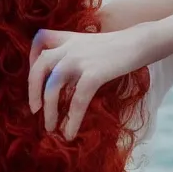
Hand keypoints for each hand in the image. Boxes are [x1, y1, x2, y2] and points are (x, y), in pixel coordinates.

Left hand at [28, 25, 153, 139]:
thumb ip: (77, 55)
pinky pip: (77, 101)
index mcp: (69, 38)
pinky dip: (72, 120)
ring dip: (49, 111)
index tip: (36, 78)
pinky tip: (70, 133)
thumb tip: (67, 80)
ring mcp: (80, 61)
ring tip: (50, 128)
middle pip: (39, 67)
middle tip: (35, 110)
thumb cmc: (120, 49)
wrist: (141, 42)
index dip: (32, 59)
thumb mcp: (92, 45)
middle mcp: (69, 48)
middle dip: (33, 91)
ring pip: (53, 87)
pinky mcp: (94, 74)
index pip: (40, 40)